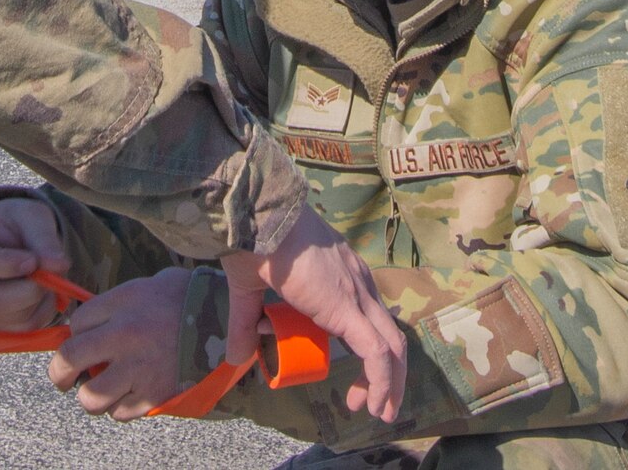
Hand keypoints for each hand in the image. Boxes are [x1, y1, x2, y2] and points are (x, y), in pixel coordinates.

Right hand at [0, 197, 70, 330]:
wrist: (8, 239)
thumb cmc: (14, 222)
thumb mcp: (30, 215)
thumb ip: (43, 237)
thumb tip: (58, 265)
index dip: (3, 264)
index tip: (33, 261)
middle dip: (28, 291)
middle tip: (51, 273)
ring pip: (7, 318)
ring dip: (37, 301)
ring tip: (47, 277)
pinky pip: (19, 329)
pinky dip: (40, 313)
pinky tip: (42, 292)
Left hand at [47, 268, 192, 418]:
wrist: (225, 319)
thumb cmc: (183, 298)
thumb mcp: (142, 288)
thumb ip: (112, 306)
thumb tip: (86, 325)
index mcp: (121, 305)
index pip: (75, 324)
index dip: (73, 334)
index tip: (81, 340)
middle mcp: (124, 337)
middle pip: (69, 360)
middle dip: (60, 372)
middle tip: (64, 377)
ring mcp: (140, 369)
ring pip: (91, 397)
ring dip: (90, 395)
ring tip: (99, 389)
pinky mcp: (156, 394)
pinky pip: (121, 413)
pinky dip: (118, 408)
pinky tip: (127, 395)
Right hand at [220, 204, 405, 422]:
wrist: (259, 216)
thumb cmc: (252, 240)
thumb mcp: (249, 288)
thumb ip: (246, 323)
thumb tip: (235, 358)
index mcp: (341, 272)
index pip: (369, 315)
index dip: (366, 348)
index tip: (350, 375)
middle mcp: (358, 283)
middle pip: (388, 334)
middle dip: (386, 373)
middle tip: (370, 402)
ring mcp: (358, 295)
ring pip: (392, 347)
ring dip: (390, 384)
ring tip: (379, 411)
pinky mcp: (348, 310)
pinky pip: (377, 354)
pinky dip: (381, 382)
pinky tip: (374, 403)